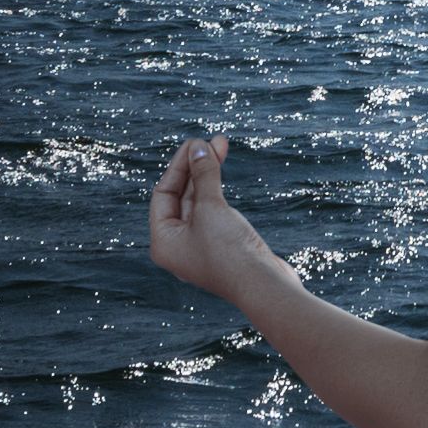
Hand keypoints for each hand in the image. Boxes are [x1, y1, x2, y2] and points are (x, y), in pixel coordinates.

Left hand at [147, 139, 285, 308]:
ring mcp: (201, 247)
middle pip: (181, 196)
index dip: (179, 166)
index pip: (163, 194)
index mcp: (163, 241)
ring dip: (208, 175)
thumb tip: (198, 146)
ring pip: (200, 202)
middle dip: (196, 167)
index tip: (196, 143)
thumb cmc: (229, 251)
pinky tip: (223, 174)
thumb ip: (203, 174)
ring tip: (221, 145)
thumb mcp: (211, 207)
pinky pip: (214, 212)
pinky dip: (217, 191)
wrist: (263, 286)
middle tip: (212, 141)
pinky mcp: (222, 246)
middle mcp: (178, 246)